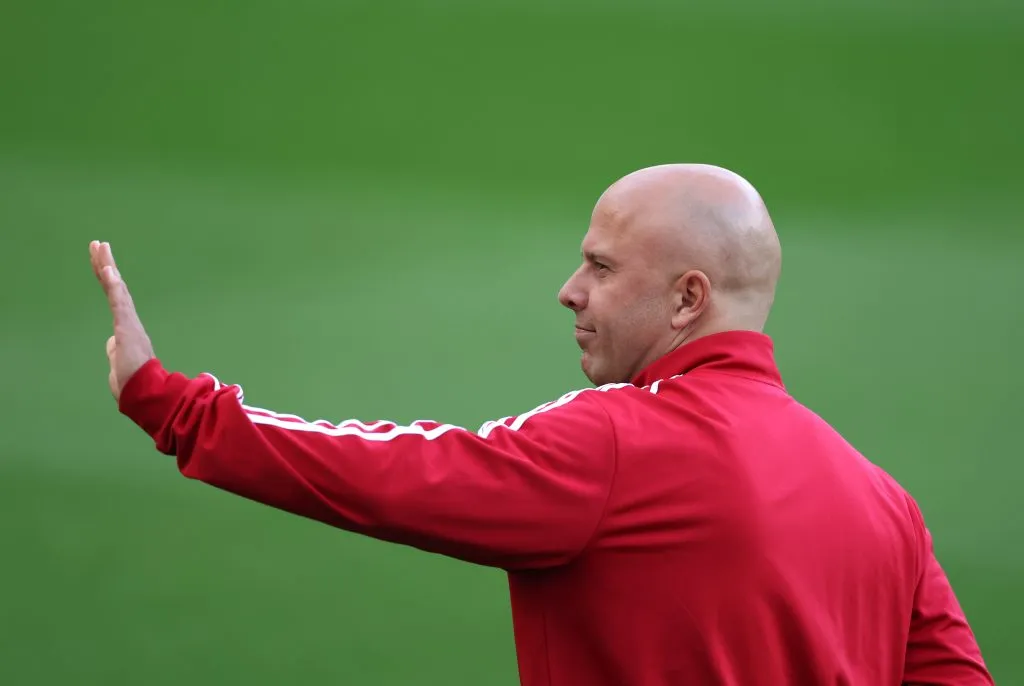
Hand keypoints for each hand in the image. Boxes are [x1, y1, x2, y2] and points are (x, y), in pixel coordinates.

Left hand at [90, 241, 155, 401]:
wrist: (144, 394)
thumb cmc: (133, 382)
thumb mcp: (119, 363)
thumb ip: (115, 350)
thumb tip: (111, 343)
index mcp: (126, 327)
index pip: (114, 297)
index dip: (107, 279)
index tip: (101, 262)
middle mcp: (128, 320)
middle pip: (114, 287)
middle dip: (104, 264)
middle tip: (97, 244)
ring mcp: (128, 321)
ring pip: (115, 289)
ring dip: (107, 266)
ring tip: (100, 247)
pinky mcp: (128, 326)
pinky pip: (119, 302)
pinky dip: (114, 285)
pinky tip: (108, 270)